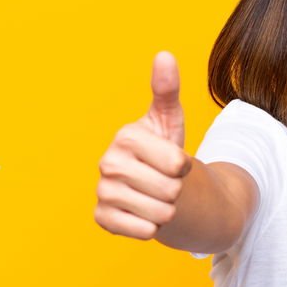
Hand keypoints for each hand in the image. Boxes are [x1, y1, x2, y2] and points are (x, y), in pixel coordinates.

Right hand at [93, 51, 193, 240]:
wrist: (150, 185)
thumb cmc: (162, 149)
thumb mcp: (169, 120)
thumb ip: (167, 90)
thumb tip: (164, 55)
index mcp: (125, 137)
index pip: (177, 164)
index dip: (184, 166)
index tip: (173, 161)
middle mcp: (107, 163)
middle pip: (170, 190)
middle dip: (177, 190)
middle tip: (164, 182)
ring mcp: (102, 191)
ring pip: (160, 214)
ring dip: (167, 210)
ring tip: (156, 196)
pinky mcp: (101, 218)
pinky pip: (144, 231)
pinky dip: (152, 227)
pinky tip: (144, 213)